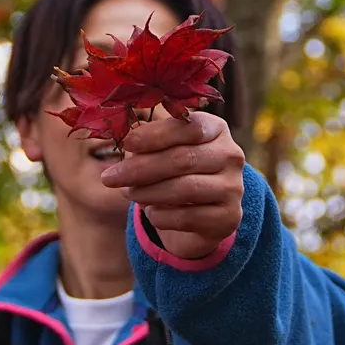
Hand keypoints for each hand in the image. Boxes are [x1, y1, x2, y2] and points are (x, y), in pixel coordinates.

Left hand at [99, 108, 244, 261]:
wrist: (201, 213)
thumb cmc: (176, 171)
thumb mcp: (165, 150)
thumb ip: (148, 142)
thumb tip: (126, 138)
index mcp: (216, 129)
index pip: (188, 127)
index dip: (156, 135)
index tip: (126, 143)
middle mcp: (231, 155)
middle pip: (183, 159)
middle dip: (141, 168)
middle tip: (110, 177)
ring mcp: (234, 188)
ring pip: (185, 188)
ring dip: (148, 192)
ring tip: (127, 193)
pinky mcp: (228, 217)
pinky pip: (188, 217)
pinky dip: (161, 215)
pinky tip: (150, 212)